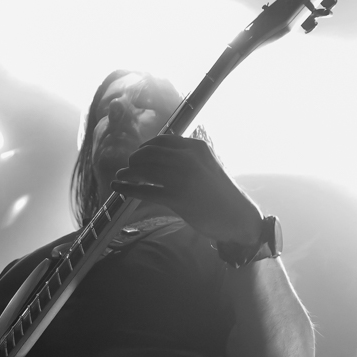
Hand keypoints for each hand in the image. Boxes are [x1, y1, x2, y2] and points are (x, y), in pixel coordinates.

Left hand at [111, 134, 263, 244]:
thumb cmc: (221, 195)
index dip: (145, 147)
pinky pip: (144, 191)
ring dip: (127, 173)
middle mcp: (188, 159)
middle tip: (128, 169)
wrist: (238, 216)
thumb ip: (188, 159)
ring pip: (144, 170)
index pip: (162, 140)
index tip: (137, 155)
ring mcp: (182, 178)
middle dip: (134, 160)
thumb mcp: (207, 167)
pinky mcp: (177, 198)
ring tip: (119, 177)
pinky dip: (127, 188)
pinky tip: (118, 188)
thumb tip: (160, 159)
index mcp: (196, 148)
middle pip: (149, 153)